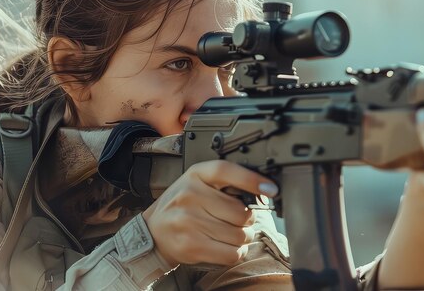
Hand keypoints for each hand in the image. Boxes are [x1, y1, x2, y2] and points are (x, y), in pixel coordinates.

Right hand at [142, 160, 277, 266]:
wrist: (153, 231)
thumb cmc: (181, 205)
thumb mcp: (198, 183)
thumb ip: (225, 183)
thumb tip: (262, 190)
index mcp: (196, 175)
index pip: (226, 170)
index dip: (251, 179)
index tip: (271, 188)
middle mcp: (190, 195)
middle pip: (241, 212)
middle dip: (247, 220)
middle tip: (239, 221)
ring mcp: (189, 221)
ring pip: (239, 234)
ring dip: (243, 238)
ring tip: (230, 233)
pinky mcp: (191, 245)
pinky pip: (231, 252)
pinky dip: (236, 252)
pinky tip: (226, 246)